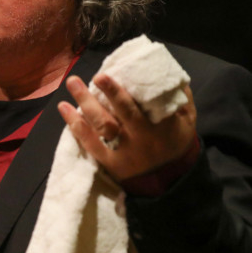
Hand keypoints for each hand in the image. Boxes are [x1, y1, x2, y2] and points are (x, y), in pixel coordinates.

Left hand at [57, 74, 197, 180]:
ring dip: (86, 103)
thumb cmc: (175, 142)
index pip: (148, 104)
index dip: (130, 90)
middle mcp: (144, 138)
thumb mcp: (187, 121)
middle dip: (110, 92)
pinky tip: (64, 108)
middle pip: (125, 112)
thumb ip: (181, 98)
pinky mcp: (111, 163)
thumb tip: (167, 72)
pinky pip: (91, 144)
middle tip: (96, 75)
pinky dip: (76, 126)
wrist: (170, 180)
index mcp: (163, 126)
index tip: (114, 74)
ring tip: (73, 83)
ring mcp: (126, 152)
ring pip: (104, 125)